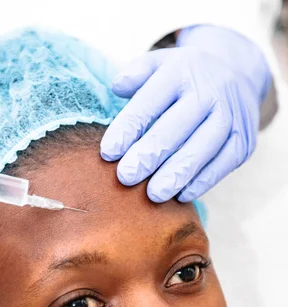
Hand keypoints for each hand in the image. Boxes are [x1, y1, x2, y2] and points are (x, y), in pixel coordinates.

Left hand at [100, 25, 270, 202]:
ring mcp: (231, 116)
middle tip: (126, 177)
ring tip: (153, 194)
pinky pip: (223, 163)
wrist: (236, 74)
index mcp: (181, 70)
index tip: (108, 153)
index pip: (149, 102)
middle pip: (175, 127)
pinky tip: (182, 195)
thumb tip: (117, 87)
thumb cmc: (184, 79)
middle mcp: (209, 91)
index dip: (128, 129)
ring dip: (177, 174)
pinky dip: (203, 181)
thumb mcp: (160, 65)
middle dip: (149, 155)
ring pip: (202, 148)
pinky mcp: (243, 141)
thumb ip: (136, 74)